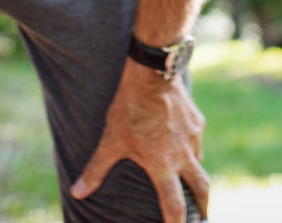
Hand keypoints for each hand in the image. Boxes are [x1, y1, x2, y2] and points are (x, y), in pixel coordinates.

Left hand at [72, 58, 208, 220]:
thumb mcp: (110, 139)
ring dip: (195, 175)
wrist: (153, 73)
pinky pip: (196, 142)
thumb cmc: (130, 107)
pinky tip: (182, 144)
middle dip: (204, 206)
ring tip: (189, 180)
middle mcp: (183, 154)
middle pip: (202, 188)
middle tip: (203, 216)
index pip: (174, 204)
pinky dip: (191, 150)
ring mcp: (193, 137)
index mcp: (162, 164)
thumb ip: (96, 169)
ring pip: (200, 162)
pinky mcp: (197, 121)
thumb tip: (77, 192)